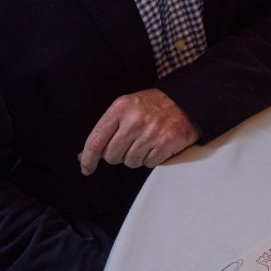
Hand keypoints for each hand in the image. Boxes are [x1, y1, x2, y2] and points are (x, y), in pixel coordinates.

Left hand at [78, 89, 199, 174]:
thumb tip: (84, 156)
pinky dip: (150, 159)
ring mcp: (151, 133)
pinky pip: (148, 164)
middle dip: (117, 156)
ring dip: (135, 157)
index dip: (88, 159)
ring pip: (130, 162)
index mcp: (121, 108)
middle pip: (112, 156)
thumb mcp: (127, 108)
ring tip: (145, 143)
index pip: (96, 141)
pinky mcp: (166, 143)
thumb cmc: (153, 106)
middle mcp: (134, 120)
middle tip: (128, 145)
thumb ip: (106, 130)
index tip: (86, 168)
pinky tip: (155, 146)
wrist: (186, 101)